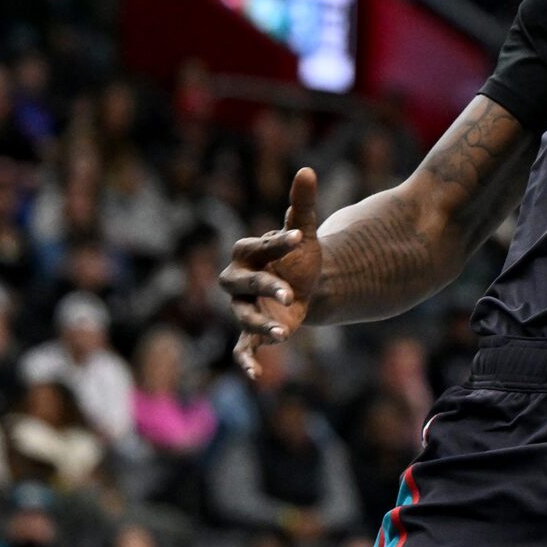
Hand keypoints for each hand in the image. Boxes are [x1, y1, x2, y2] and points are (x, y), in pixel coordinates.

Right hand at [226, 167, 324, 381]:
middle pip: (243, 285)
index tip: (298, 237)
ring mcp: (243, 308)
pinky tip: (256, 375)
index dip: (275, 243)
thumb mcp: (303, 231)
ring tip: (284, 334)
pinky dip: (246, 360)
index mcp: (248, 253)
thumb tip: (307, 170)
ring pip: (243, 317)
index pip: (257, 247)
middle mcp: (239, 281)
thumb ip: (301, 203)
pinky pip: (243, 347)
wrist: (306, 283)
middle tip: (290, 293)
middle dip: (265, 288)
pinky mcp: (253, 331)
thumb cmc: (299, 255)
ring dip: (260, 325)